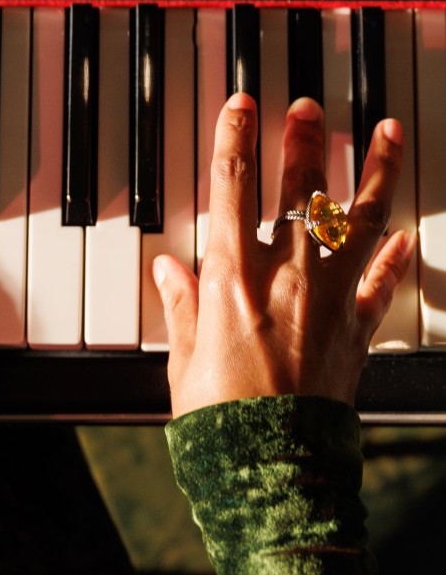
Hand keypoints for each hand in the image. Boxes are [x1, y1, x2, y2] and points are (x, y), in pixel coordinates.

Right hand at [154, 95, 414, 416]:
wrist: (273, 470)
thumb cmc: (221, 420)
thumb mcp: (182, 359)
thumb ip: (180, 305)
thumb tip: (167, 267)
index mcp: (233, 280)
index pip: (233, 187)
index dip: (236, 137)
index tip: (241, 105)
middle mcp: (286, 278)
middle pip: (302, 189)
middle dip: (305, 140)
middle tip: (308, 108)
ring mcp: (330, 300)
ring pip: (361, 220)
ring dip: (375, 172)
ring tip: (387, 134)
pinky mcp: (357, 331)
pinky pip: (384, 284)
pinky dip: (397, 257)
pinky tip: (408, 234)